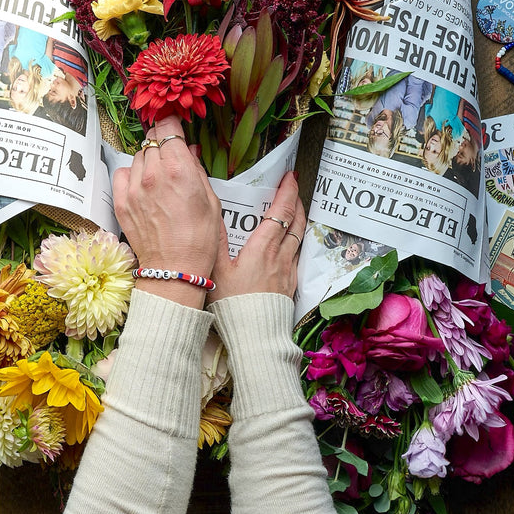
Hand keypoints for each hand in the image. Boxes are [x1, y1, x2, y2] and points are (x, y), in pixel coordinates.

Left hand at [112, 117, 222, 306]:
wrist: (175, 268)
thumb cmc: (200, 238)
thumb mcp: (211, 200)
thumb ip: (197, 169)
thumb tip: (188, 151)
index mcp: (179, 170)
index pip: (167, 128)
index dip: (172, 125)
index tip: (175, 127)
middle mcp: (153, 174)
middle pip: (151, 140)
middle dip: (162, 142)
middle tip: (171, 153)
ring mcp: (134, 188)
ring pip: (138, 156)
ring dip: (149, 159)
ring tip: (160, 175)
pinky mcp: (121, 202)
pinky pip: (122, 173)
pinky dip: (132, 174)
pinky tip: (143, 185)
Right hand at [210, 171, 305, 302]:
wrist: (255, 335)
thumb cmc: (233, 305)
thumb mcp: (217, 270)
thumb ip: (216, 240)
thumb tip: (214, 215)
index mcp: (263, 248)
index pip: (280, 212)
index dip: (286, 192)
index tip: (289, 178)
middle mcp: (281, 256)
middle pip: (295, 221)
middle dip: (295, 201)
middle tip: (292, 188)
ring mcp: (288, 270)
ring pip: (299, 237)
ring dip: (298, 219)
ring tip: (294, 209)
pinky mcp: (290, 284)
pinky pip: (297, 254)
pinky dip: (296, 240)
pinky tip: (289, 243)